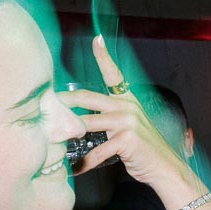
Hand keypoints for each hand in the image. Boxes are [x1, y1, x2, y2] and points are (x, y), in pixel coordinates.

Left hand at [58, 36, 186, 185]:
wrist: (166, 168)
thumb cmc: (144, 151)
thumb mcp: (129, 129)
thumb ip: (108, 121)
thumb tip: (80, 123)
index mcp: (128, 101)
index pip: (114, 75)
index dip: (104, 56)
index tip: (96, 39)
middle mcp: (128, 107)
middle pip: (87, 97)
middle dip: (63, 100)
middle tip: (44, 104)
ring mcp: (128, 122)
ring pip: (86, 123)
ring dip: (66, 133)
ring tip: (50, 139)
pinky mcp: (127, 139)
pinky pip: (96, 151)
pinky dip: (84, 163)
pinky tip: (75, 170)